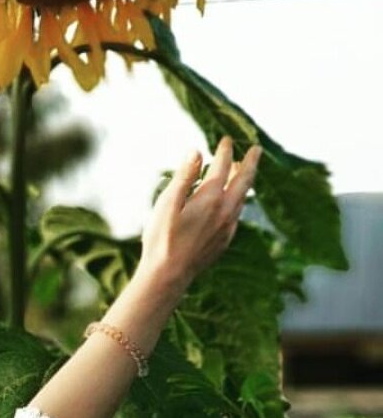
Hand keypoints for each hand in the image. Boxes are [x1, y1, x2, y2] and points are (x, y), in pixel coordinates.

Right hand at [137, 136, 262, 291]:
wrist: (168, 276)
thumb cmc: (161, 240)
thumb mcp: (167, 204)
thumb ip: (183, 177)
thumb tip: (196, 152)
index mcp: (210, 198)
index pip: (222, 165)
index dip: (224, 150)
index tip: (225, 140)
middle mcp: (224, 211)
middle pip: (244, 180)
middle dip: (250, 162)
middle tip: (255, 150)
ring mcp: (227, 228)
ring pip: (242, 198)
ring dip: (244, 182)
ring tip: (243, 173)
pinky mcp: (223, 241)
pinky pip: (237, 215)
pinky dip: (237, 202)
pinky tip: (231, 204)